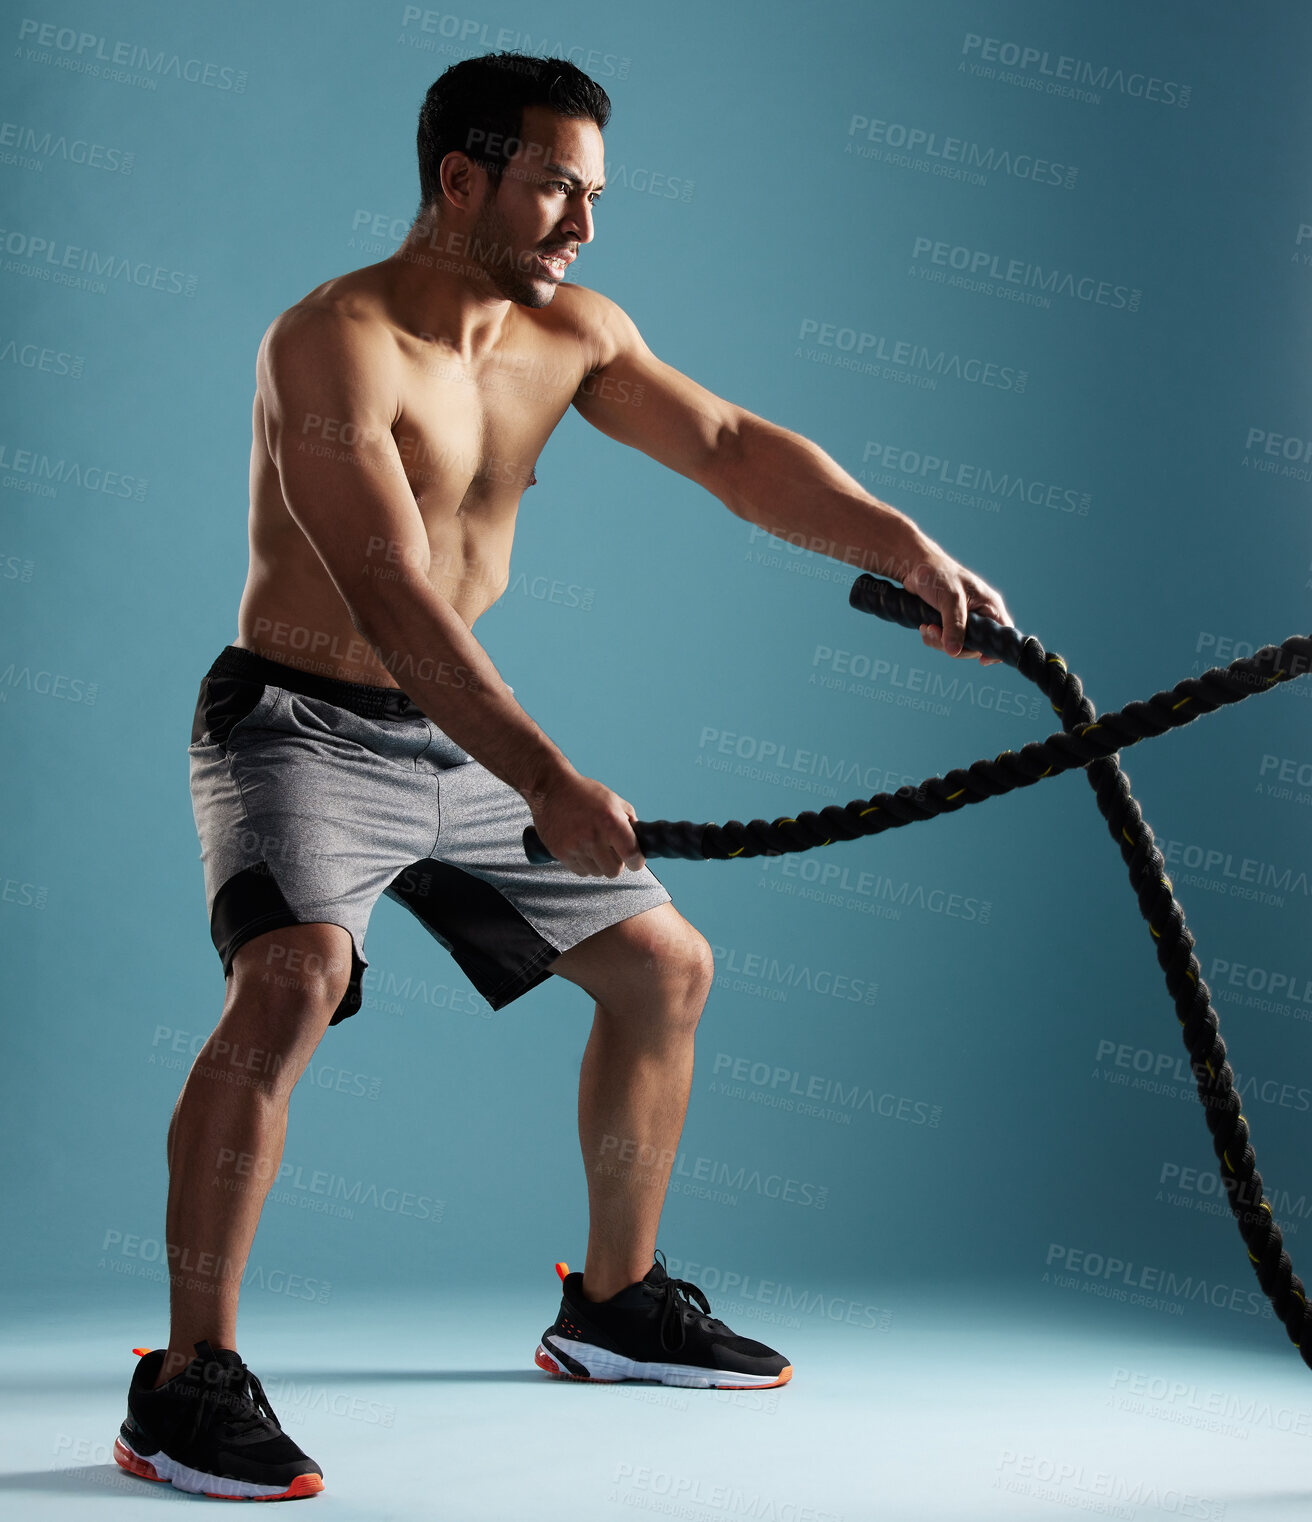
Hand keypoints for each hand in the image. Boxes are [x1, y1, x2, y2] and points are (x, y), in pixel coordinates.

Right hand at [523, 765, 645, 876]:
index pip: (632, 855)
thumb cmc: (583, 792)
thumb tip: (638, 839)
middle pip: (614, 871)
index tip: (635, 861)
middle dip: (616, 863)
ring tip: (593, 846)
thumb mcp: (612, 799)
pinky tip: (581, 848)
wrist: (550, 788)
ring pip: (597, 872)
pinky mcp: (560, 853)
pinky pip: (580, 871)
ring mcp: (575, 846)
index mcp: (610, 821)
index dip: (637, 861)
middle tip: (611, 851)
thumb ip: (629, 819)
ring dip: (598, 863)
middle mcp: (593, 836)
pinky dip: (583, 864)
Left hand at [903, 543, 1012, 666]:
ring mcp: (964, 621)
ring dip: (939, 642)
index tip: (982, 660)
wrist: (915, 566)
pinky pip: (944, 641)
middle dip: (955, 645)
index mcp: (989, 606)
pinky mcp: (948, 624)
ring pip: (958, 646)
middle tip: (935, 633)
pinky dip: (933, 638)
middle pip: (976, 646)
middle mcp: (980, 615)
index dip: (996, 649)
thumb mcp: (950, 599)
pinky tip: (923, 627)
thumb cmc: (938, 574)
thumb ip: (954, 626)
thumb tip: (954, 652)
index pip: (1003, 633)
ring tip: (926, 628)